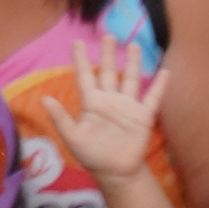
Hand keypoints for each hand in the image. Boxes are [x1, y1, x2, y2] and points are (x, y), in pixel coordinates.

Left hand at [26, 51, 160, 182]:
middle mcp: (110, 100)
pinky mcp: (143, 116)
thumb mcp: (73, 138)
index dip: (81, 59)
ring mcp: (127, 107)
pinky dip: (159, 85)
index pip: (85, 76)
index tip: (77, 42)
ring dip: (132, 63)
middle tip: (108, 35)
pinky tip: (164, 71)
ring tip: (133, 45)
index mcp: (92, 103)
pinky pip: (152, 97)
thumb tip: (43, 99)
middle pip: (109, 72)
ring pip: (130, 79)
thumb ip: (60, 118)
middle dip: (108, 54)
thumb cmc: (92, 156)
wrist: (115, 172)